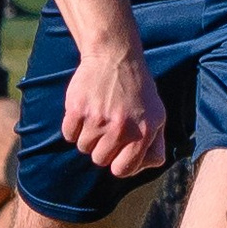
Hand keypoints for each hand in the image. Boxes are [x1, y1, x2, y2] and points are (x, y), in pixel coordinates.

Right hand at [61, 43, 167, 179]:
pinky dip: (73, 127)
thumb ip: (154, 144)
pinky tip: (85, 111)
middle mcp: (121, 129)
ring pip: (83, 148)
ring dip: (88, 136)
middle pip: (99, 160)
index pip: (122, 170)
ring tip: (98, 116)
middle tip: (107, 128)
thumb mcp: (157, 115)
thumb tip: (144, 166)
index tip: (117, 152)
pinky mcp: (77, 109)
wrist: (115, 57)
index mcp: (143, 133)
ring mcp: (97, 119)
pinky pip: (68, 134)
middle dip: (102, 148)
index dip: (118, 163)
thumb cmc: (138, 89)